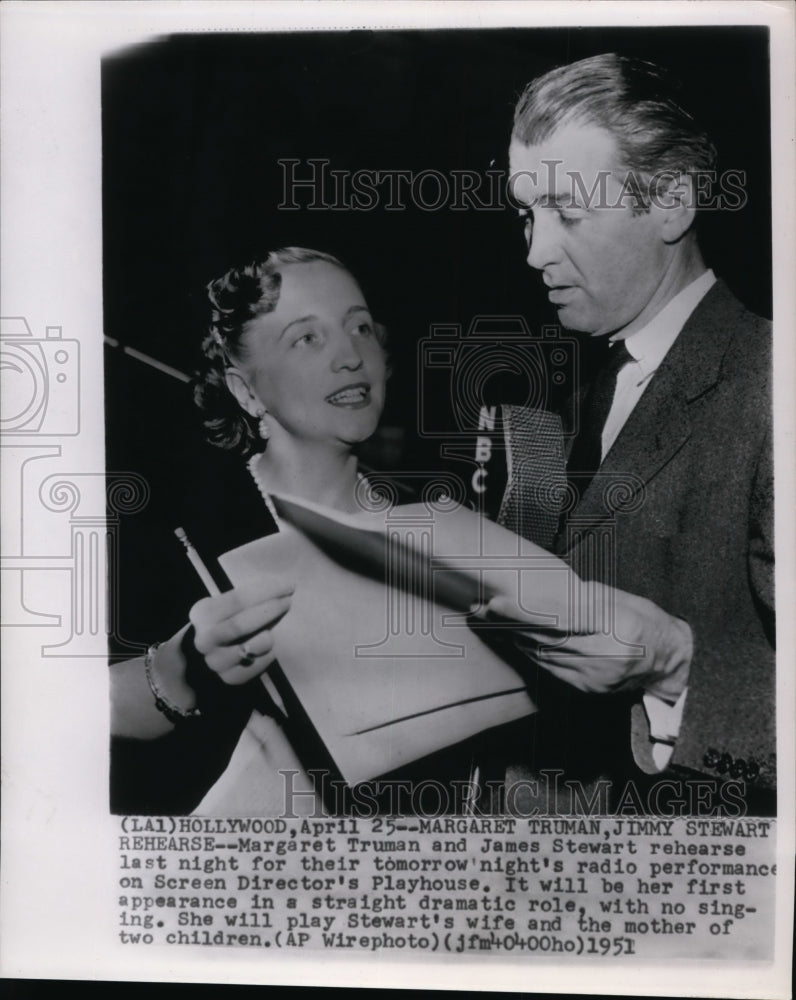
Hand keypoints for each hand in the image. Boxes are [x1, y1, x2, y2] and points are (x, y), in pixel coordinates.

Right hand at [189, 581, 293, 686]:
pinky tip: (266, 648)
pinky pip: (257, 666)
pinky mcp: (229, 678)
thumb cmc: (225, 621)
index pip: (237, 600)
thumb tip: (284, 589)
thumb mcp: (229, 605)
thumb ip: (252, 599)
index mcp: (203, 614)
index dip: (265, 591)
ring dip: (268, 636)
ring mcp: (215, 661)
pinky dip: (267, 655)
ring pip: (252, 647)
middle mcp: (205, 639)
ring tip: (270, 630)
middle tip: (288, 601)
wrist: (203, 654)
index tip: (288, 585)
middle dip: (269, 610)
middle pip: (241, 624)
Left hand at [481, 582, 691, 701]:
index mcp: (615, 629)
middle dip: (511, 623)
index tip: (499, 602)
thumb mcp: (621, 601)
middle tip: (483, 606)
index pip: (560, 619)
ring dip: (514, 636)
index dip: (524, 612)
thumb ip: (583, 600)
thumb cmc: (649, 624)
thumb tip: (545, 594)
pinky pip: (548, 669)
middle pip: (543, 638)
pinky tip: (514, 638)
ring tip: (490, 618)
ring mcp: (591, 678)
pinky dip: (530, 653)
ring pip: (541, 655)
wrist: (671, 665)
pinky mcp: (584, 689)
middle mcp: (602, 658)